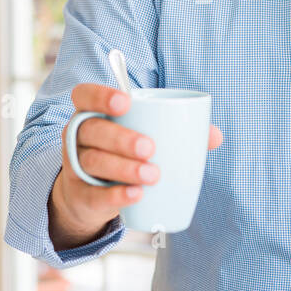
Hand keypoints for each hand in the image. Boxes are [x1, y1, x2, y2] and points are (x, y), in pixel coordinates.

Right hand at [49, 83, 222, 246]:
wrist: (93, 196)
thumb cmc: (123, 155)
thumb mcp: (142, 138)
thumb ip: (176, 132)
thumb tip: (214, 135)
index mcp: (92, 113)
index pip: (84, 95)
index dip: (100, 95)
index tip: (125, 102)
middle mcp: (78, 136)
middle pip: (91, 130)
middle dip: (120, 138)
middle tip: (149, 148)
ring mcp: (75, 166)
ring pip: (92, 162)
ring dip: (123, 168)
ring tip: (152, 175)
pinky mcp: (80, 195)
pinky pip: (94, 194)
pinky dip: (116, 195)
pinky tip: (137, 195)